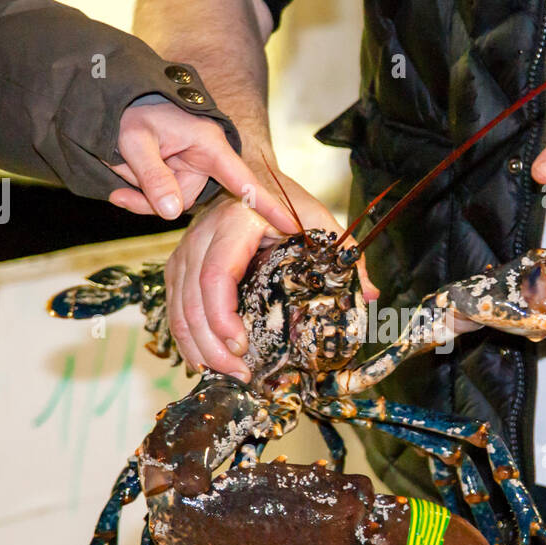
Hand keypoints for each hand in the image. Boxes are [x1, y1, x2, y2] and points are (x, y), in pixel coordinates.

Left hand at [106, 101, 286, 221]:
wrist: (120, 99)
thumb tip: (171, 212)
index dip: (267, 204)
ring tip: (123, 167)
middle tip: (121, 186)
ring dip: (143, 193)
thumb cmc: (131, 110)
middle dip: (154, 196)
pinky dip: (140, 195)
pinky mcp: (178, 176)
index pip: (243, 180)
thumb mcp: (136, 140)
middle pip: (188, 198)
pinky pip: (162, 200)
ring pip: (172, 201)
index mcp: (208, 144)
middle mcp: (205, 158)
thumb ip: (153, 177)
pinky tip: (122, 184)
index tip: (289, 224)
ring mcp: (192, 169)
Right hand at [164, 161, 378, 379]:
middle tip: (238, 373)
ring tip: (224, 373)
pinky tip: (204, 359)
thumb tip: (370, 295)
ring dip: (197, 346)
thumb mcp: (318, 219)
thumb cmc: (283, 197)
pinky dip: (186, 336)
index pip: (216, 275)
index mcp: (235, 223)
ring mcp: (185, 250)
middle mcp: (202, 236)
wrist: (248, 171)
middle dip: (212, 344)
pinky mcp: (180, 264)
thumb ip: (343, 256)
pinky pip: (175, 305)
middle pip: (193, 299)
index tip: (241, 346)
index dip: (223, 317)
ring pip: (178, 306)